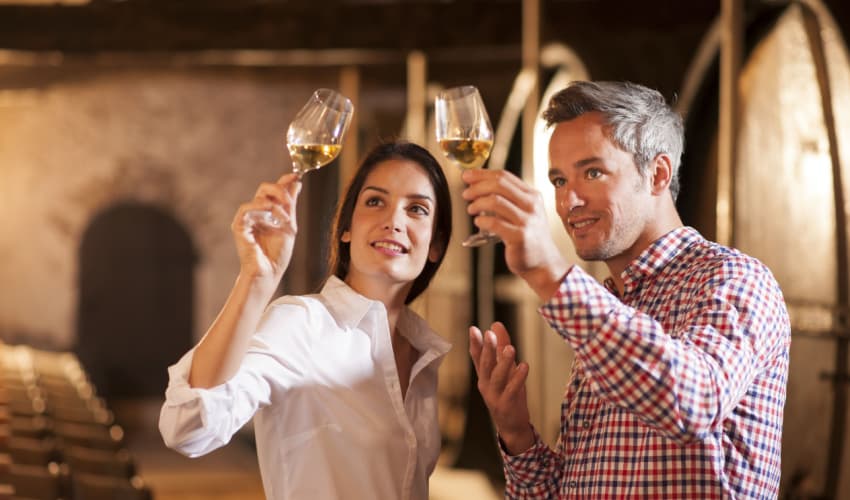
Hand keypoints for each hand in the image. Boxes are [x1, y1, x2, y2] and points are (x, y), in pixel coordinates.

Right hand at [232, 173, 301, 288]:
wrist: (269, 272)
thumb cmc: (277, 253)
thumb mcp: (289, 225)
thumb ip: (290, 205)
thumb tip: (296, 182)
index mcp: (267, 212)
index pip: (273, 190)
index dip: (284, 180)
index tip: (296, 175)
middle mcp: (256, 213)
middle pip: (264, 188)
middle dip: (280, 190)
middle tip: (289, 201)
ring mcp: (247, 219)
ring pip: (259, 198)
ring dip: (276, 205)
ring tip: (284, 219)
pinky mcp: (239, 226)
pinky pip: (245, 209)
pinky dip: (259, 207)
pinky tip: (270, 213)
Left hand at [462, 169, 567, 299]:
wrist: (543, 262)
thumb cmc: (528, 237)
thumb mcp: (523, 213)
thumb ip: (507, 200)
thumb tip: (477, 186)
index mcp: (532, 196)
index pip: (504, 176)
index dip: (482, 174)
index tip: (467, 176)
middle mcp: (531, 205)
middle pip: (499, 185)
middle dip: (477, 186)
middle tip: (466, 193)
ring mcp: (527, 221)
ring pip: (495, 202)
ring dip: (477, 203)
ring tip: (471, 209)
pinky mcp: (520, 237)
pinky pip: (494, 223)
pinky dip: (481, 221)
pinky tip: (478, 223)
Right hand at [469, 321, 533, 454]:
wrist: (511, 426)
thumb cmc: (507, 394)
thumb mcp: (505, 369)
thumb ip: (501, 347)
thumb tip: (496, 324)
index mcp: (484, 375)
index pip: (477, 357)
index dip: (475, 343)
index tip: (473, 329)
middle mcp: (485, 384)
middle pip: (485, 365)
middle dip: (487, 349)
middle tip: (489, 334)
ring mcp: (494, 395)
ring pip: (497, 377)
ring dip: (503, 363)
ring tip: (510, 349)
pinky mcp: (506, 404)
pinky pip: (512, 390)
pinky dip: (518, 378)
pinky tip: (524, 366)